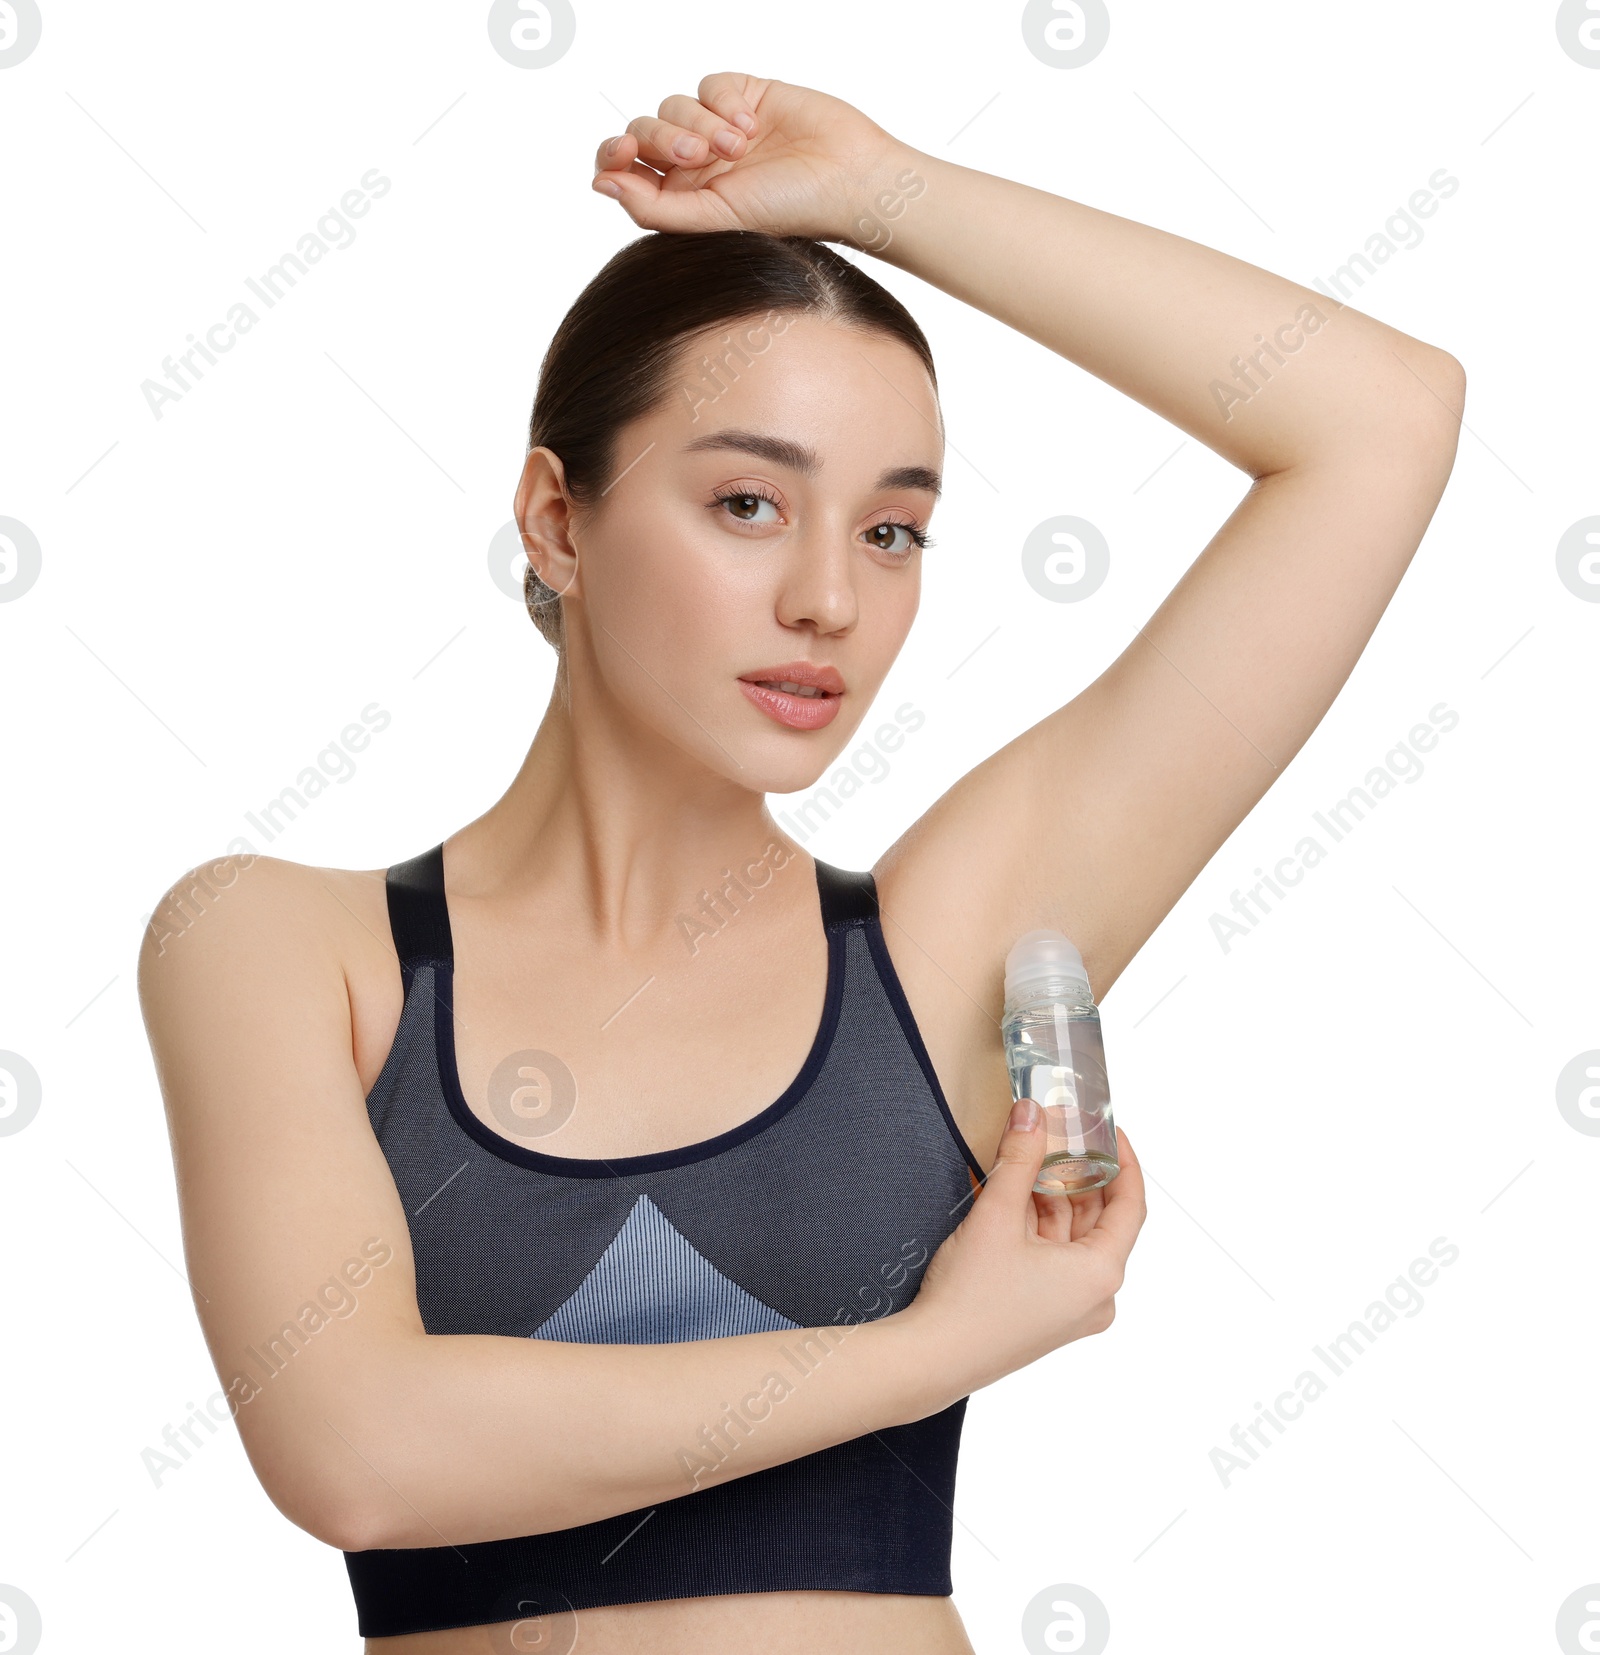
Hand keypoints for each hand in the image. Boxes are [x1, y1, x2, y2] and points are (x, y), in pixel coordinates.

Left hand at [590, 72, 911, 242]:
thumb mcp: (714, 219)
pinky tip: (753, 126)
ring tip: (740, 146)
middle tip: (700, 154)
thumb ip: (652, 208)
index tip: (623, 152)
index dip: (614, 154)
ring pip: (673, 105)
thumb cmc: (788, 212)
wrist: (847, 180)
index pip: (625, 169)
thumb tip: (600, 183)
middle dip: (663, 137)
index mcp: (682, 199)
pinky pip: (709, 85)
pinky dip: (725, 102)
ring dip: (701, 122)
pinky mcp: (743, 97)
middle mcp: (695, 165)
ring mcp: (718, 129)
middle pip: (643, 131)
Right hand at [907, 1099, 1146, 1394]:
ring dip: (1052, 1199)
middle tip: (1062, 1136)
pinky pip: (1054, 1259)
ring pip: (1071, 1239)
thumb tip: (1032, 1114)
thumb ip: (1019, 1159)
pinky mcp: (1046, 1314)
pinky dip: (1038, 1227)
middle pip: (1099, 1221)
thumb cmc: (971, 1299)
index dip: (1123, 1163)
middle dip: (1079, 1176)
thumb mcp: (996, 1216)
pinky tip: (1014, 1198)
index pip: (1130, 1206)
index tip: (1111, 1132)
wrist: (933, 1358)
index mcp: (1100, 1275)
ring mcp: (1071, 1309)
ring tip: (1030, 1159)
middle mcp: (1095, 1296)